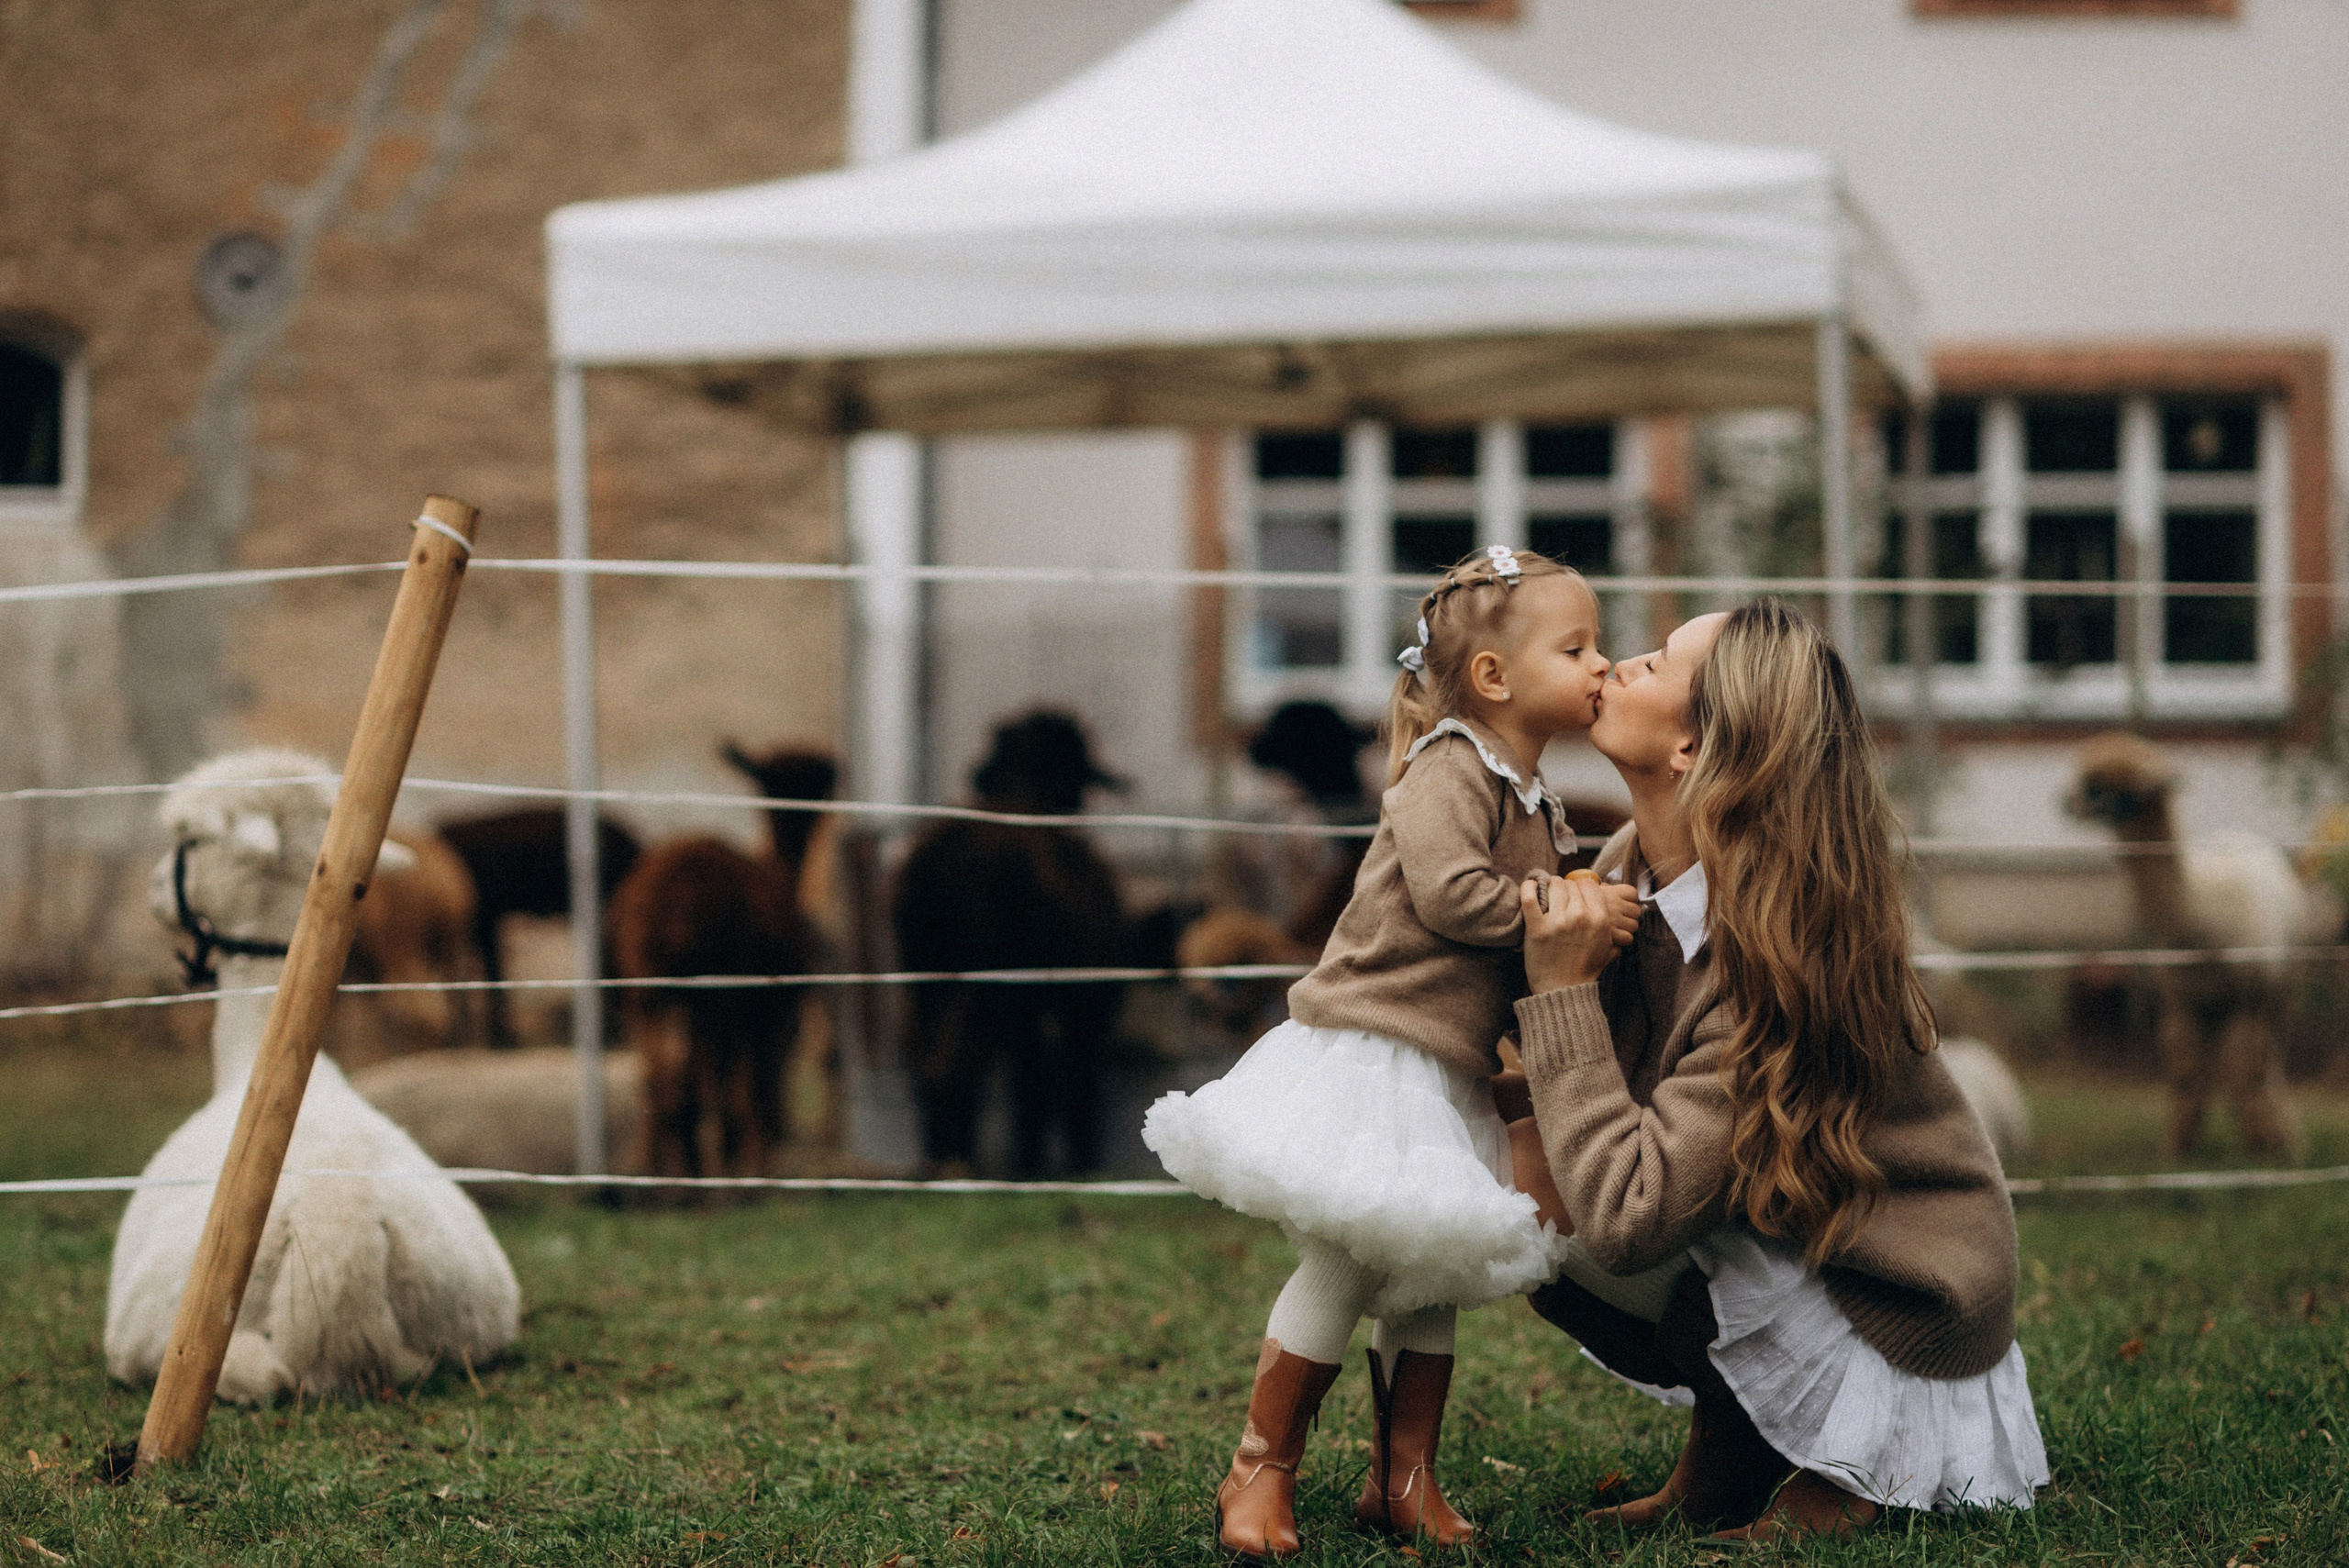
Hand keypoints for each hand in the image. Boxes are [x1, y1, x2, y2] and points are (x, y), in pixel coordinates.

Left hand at [1521, 871, 1639, 991]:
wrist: (1563, 989)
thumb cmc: (1584, 969)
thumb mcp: (1608, 949)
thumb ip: (1614, 931)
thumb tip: (1618, 916)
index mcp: (1600, 919)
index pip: (1589, 885)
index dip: (1581, 888)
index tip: (1575, 894)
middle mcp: (1581, 917)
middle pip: (1570, 884)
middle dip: (1565, 889)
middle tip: (1560, 898)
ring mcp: (1558, 922)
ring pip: (1553, 886)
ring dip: (1549, 888)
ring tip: (1546, 895)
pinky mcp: (1537, 928)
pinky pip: (1529, 897)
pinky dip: (1528, 888)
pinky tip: (1531, 887)